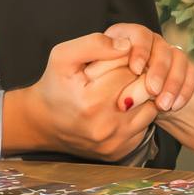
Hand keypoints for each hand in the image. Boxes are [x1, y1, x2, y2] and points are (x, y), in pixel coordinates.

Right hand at [2, 33, 156, 160]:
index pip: (130, 69)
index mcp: (91, 102)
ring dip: (140, 96)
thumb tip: (127, 45)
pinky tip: (119, 108)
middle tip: (116, 74)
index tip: (111, 61)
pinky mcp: (120, 151)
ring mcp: (114, 142)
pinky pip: (144, 126)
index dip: (124, 59)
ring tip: (119, 90)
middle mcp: (105, 127)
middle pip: (143, 88)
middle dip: (134, 76)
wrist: (43, 122)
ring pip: (149, 108)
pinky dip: (137, 114)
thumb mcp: (63, 55)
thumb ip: (95, 43)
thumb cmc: (54, 86)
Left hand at [102, 23, 193, 111]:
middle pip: (161, 47)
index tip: (135, 69)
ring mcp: (166, 54)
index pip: (139, 34)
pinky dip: (185, 89)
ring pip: (178, 58)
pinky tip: (175, 106)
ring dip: (173, 82)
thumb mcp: (85, 70)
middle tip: (152, 91)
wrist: (118, 112)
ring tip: (163, 105)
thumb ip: (94, 51)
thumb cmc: (93, 89)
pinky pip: (191, 73)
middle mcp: (148, 42)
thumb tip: (119, 47)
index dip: (140, 49)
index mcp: (126, 36)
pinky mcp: (181, 69)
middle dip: (159, 70)